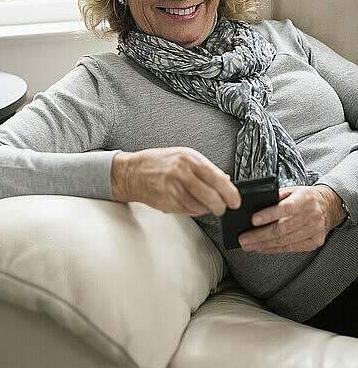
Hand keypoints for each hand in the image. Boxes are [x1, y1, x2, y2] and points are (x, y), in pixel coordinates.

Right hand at [111, 147, 240, 216]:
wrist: (132, 172)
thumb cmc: (158, 162)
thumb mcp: (182, 156)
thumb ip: (204, 168)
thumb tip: (225, 180)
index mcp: (189, 158)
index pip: (217, 178)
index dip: (230, 192)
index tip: (236, 200)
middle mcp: (182, 172)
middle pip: (212, 196)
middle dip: (222, 206)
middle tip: (224, 208)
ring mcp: (174, 188)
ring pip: (201, 207)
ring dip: (207, 209)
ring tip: (205, 205)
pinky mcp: (167, 202)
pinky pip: (189, 211)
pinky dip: (194, 211)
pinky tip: (191, 204)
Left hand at [238, 185, 346, 253]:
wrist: (329, 206)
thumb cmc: (306, 197)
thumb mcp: (293, 190)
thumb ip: (276, 196)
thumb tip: (255, 205)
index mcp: (305, 199)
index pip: (285, 208)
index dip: (269, 215)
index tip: (253, 220)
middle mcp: (311, 216)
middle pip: (282, 229)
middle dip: (260, 235)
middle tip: (244, 239)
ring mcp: (314, 231)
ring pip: (285, 241)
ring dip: (264, 244)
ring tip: (249, 245)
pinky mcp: (314, 242)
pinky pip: (291, 248)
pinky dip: (274, 249)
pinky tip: (263, 248)